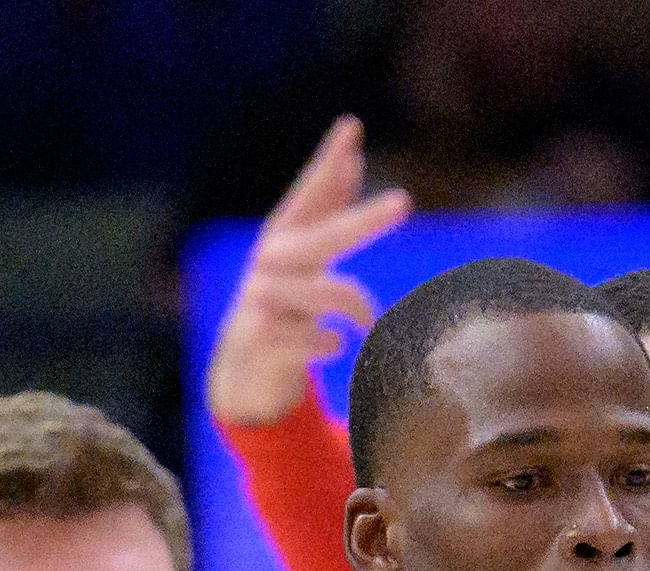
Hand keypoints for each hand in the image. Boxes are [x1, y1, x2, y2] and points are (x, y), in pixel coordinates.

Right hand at [204, 117, 411, 429]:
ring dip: (361, 311)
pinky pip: (322, 339)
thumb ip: (328, 211)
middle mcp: (269, 259)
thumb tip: (351, 156)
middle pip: (324, 237)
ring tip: (367, 324)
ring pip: (333, 295)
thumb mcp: (306, 257)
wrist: (245, 365)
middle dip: (365, 220)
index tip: (352, 126)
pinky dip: (335, 346)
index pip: (310, 192)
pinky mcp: (261, 336)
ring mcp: (261, 296)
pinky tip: (331, 347)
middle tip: (404, 202)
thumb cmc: (286, 303)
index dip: (329, 161)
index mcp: (282, 235)